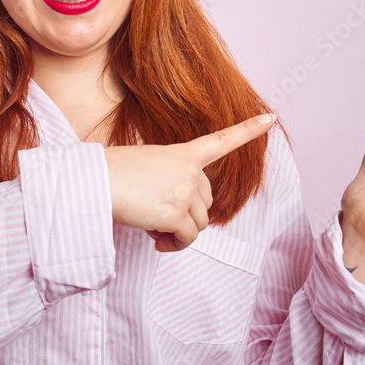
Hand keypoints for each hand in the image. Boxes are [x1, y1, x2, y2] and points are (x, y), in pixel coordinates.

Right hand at [104, 113, 275, 252]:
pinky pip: (187, 239)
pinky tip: (156, 240)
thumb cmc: (111, 173)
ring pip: (199, 225)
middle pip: (206, 202)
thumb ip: (171, 183)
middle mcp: (189, 170)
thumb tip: (177, 221)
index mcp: (182, 153)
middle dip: (186, 216)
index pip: (221, 140)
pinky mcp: (176, 214)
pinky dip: (174, 245)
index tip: (271, 119)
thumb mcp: (147, 166)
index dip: (248, 129)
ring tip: (153, 228)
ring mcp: (185, 191)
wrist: (93, 182)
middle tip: (158, 219)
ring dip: (178, 233)